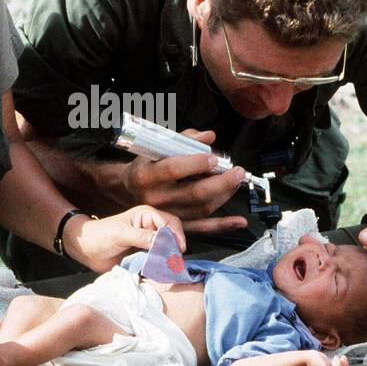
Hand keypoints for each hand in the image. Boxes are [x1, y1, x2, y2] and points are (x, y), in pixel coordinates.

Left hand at [64, 204, 188, 272]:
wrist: (85, 249)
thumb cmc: (100, 236)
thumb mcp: (121, 234)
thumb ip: (142, 237)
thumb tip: (163, 242)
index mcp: (147, 215)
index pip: (169, 224)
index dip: (175, 236)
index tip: (177, 251)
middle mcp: (151, 227)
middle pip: (173, 235)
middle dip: (175, 247)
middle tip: (175, 261)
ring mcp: (148, 241)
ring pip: (168, 248)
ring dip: (169, 257)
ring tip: (170, 268)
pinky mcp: (144, 254)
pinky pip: (159, 259)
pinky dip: (162, 265)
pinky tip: (161, 271)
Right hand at [117, 128, 248, 233]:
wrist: (127, 191)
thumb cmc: (145, 167)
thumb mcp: (155, 149)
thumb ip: (183, 140)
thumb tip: (208, 137)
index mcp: (147, 176)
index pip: (174, 169)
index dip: (196, 163)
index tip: (214, 158)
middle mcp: (155, 199)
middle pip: (193, 193)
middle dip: (221, 182)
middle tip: (237, 172)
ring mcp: (166, 215)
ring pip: (201, 209)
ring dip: (224, 196)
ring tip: (235, 183)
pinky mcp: (175, 226)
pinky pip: (202, 228)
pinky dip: (222, 225)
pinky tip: (239, 221)